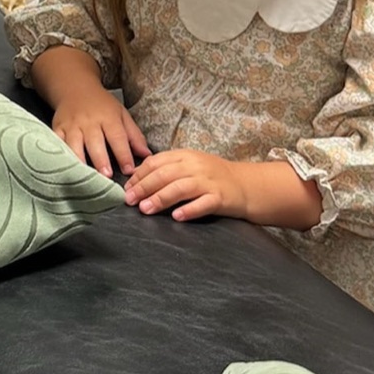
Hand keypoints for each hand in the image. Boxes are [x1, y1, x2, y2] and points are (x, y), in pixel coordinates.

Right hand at [51, 84, 148, 177]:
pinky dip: (60, 155)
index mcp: (108, 117)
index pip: (117, 137)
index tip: (129, 170)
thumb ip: (134, 136)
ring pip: (74, 145)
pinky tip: (64, 168)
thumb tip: (147, 155)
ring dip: (80, 161)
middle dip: (100, 160)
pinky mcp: (57, 129)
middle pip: (95, 142)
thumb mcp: (122, 114)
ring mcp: (71, 125)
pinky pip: (57, 143)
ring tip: (85, 177)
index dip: (123, 154)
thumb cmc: (102, 105)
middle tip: (106, 176)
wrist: (75, 88)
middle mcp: (89, 121)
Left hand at [124, 150, 243, 220]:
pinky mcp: (220, 197)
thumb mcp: (189, 166)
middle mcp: (196, 166)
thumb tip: (136, 177)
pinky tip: (177, 217)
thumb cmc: (212, 177)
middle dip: (144, 187)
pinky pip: (203, 203)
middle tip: (130, 200)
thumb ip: (166, 169)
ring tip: (145, 209)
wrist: (246, 185)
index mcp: (185, 156)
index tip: (126, 188)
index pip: (156, 162)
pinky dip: (189, 209)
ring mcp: (209, 181)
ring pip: (181, 188)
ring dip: (161, 198)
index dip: (139, 175)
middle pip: (165, 174)